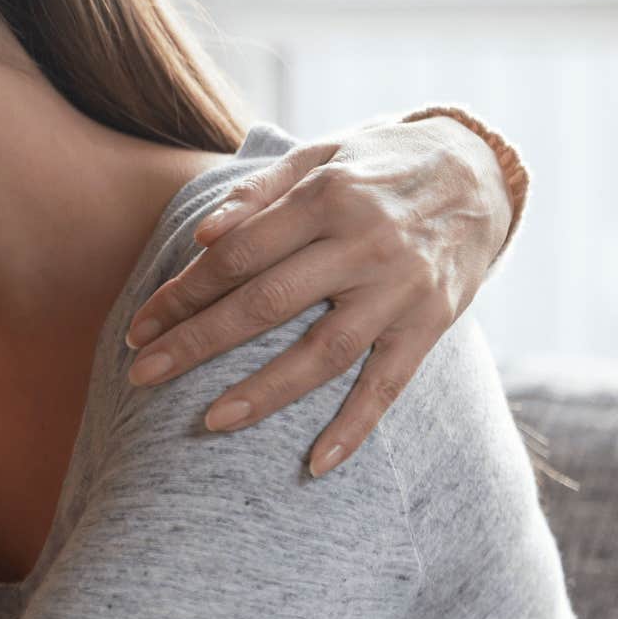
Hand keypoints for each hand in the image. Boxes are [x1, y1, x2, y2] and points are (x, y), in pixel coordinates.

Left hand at [125, 118, 512, 474]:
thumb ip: (257, 191)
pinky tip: (317, 464)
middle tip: (141, 375)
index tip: (139, 327)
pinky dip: (356, 427)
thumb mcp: (317, 154)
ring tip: (208, 422)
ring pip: (322, 352)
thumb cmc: (374, 164)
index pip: (237, 255)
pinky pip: (389, 385)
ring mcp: (400, 289)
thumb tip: (204, 235)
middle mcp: (364, 245)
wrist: (479, 171)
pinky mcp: (432, 324)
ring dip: (264, 392)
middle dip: (197, 343)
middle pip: (266, 304)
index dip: (183, 293)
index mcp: (326, 198)